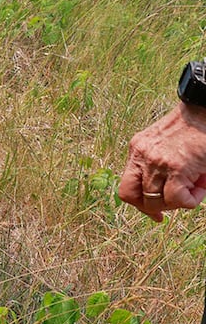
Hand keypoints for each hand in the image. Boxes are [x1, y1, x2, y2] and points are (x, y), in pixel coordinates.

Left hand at [118, 101, 205, 221]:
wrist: (203, 111)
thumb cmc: (191, 128)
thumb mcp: (163, 143)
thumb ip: (157, 163)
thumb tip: (166, 195)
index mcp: (137, 150)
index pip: (126, 187)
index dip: (139, 205)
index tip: (156, 212)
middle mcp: (141, 156)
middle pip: (133, 197)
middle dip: (154, 208)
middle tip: (176, 203)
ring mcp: (156, 163)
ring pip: (156, 202)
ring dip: (178, 203)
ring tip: (196, 187)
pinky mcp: (176, 168)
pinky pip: (178, 199)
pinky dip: (191, 200)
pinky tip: (202, 187)